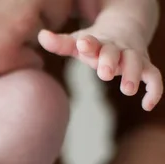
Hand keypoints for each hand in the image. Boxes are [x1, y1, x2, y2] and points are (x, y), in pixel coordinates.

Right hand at [0, 0, 67, 73]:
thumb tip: (60, 6)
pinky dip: (15, 60)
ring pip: (42, 40)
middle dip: (38, 19)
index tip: (24, 8)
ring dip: (23, 39)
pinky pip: (31, 63)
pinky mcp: (7, 54)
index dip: (45, 2)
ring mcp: (23, 26)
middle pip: (57, 15)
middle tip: (1, 20)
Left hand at [38, 28, 162, 110]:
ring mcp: (133, 56)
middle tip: (104, 73)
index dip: (89, 44)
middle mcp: (117, 48)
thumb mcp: (78, 42)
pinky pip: (154, 77)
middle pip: (115, 52)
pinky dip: (154, 90)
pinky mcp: (145, 66)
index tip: (83, 44)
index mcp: (99, 42)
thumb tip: (41, 35)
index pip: (93, 42)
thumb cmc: (94, 42)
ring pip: (137, 63)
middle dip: (110, 61)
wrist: (126, 26)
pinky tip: (147, 106)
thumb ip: (60, 43)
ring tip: (127, 90)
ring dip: (133, 75)